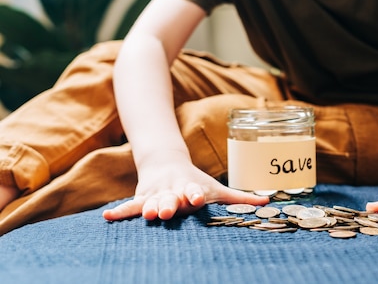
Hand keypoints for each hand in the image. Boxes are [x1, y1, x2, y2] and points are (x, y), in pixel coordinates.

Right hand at [102, 159, 268, 220]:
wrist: (165, 162)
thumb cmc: (195, 182)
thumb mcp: (216, 188)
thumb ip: (240, 198)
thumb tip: (268, 202)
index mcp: (191, 187)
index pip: (194, 191)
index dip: (194, 194)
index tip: (196, 198)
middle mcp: (172, 190)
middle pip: (170, 197)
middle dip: (169, 203)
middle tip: (168, 210)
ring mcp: (155, 194)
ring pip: (151, 201)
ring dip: (149, 208)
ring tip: (147, 214)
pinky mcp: (142, 197)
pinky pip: (131, 206)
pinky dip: (120, 211)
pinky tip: (107, 217)